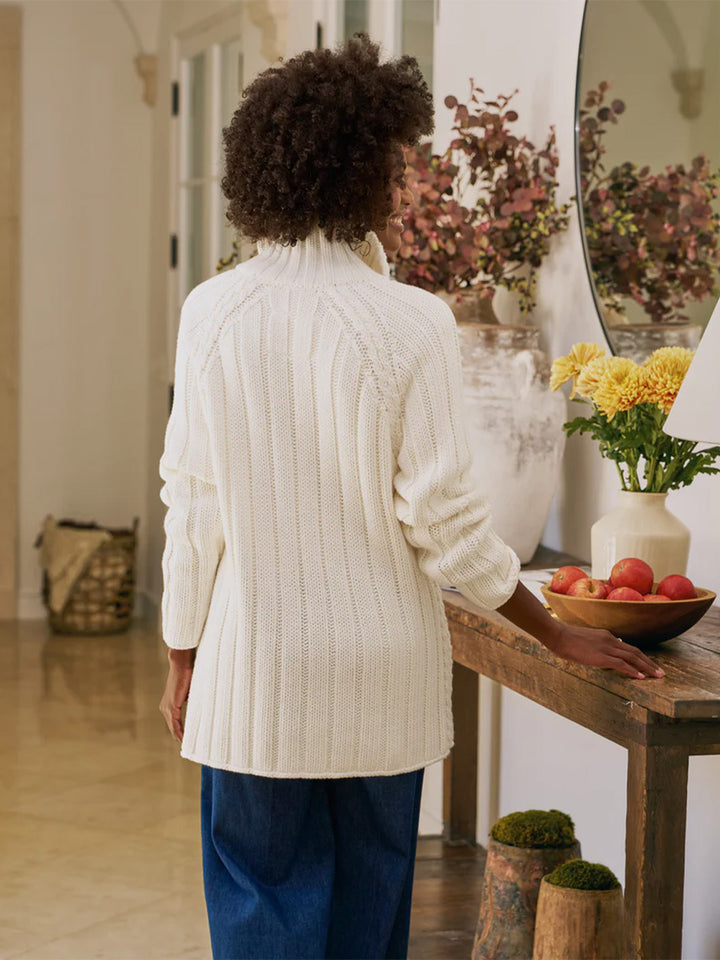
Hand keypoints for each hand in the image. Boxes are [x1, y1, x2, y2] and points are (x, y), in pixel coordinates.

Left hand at [159, 648, 195, 742]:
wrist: (182, 663)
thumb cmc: (188, 673)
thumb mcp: (191, 691)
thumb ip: (192, 701)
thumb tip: (200, 709)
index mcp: (169, 705)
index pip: (174, 724)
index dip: (181, 733)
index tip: (189, 742)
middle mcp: (165, 708)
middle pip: (173, 729)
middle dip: (181, 739)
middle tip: (190, 749)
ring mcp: (167, 708)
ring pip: (173, 728)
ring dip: (180, 738)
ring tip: (189, 747)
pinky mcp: (171, 706)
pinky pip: (175, 724)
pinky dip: (180, 732)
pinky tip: (185, 740)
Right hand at [496, 582, 663, 679]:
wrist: (557, 634)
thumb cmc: (566, 638)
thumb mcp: (586, 640)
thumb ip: (597, 645)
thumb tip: (605, 650)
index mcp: (607, 636)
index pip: (627, 647)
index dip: (640, 657)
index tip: (648, 665)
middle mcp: (610, 640)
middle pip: (635, 652)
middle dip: (649, 663)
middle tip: (661, 673)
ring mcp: (606, 647)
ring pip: (632, 657)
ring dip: (646, 667)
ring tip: (657, 676)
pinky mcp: (601, 656)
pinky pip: (621, 664)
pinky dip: (633, 670)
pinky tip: (641, 677)